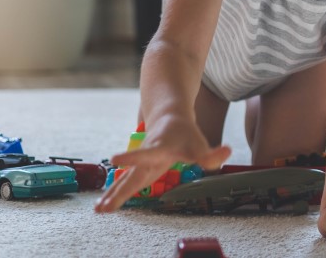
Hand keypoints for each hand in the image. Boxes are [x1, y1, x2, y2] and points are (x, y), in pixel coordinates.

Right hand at [93, 115, 230, 212]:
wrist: (169, 116)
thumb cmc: (185, 132)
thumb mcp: (199, 142)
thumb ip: (211, 152)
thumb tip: (226, 153)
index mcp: (161, 147)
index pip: (148, 153)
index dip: (134, 157)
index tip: (114, 159)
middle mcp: (147, 156)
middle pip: (133, 174)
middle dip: (119, 188)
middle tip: (103, 204)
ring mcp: (141, 163)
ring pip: (127, 179)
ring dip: (113, 193)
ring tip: (99, 210)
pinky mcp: (139, 168)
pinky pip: (126, 182)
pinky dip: (115, 192)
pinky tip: (103, 205)